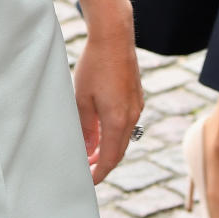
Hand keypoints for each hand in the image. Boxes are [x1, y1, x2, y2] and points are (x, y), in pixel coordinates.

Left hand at [72, 26, 143, 184]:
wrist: (114, 36)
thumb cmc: (95, 65)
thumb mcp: (82, 98)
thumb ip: (85, 127)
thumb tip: (88, 150)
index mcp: (118, 120)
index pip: (110, 158)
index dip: (100, 172)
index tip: (89, 181)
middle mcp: (132, 116)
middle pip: (119, 150)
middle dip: (103, 162)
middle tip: (86, 169)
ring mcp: (136, 106)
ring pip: (123, 136)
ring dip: (108, 146)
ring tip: (90, 150)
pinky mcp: (136, 96)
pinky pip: (126, 122)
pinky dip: (114, 132)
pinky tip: (100, 128)